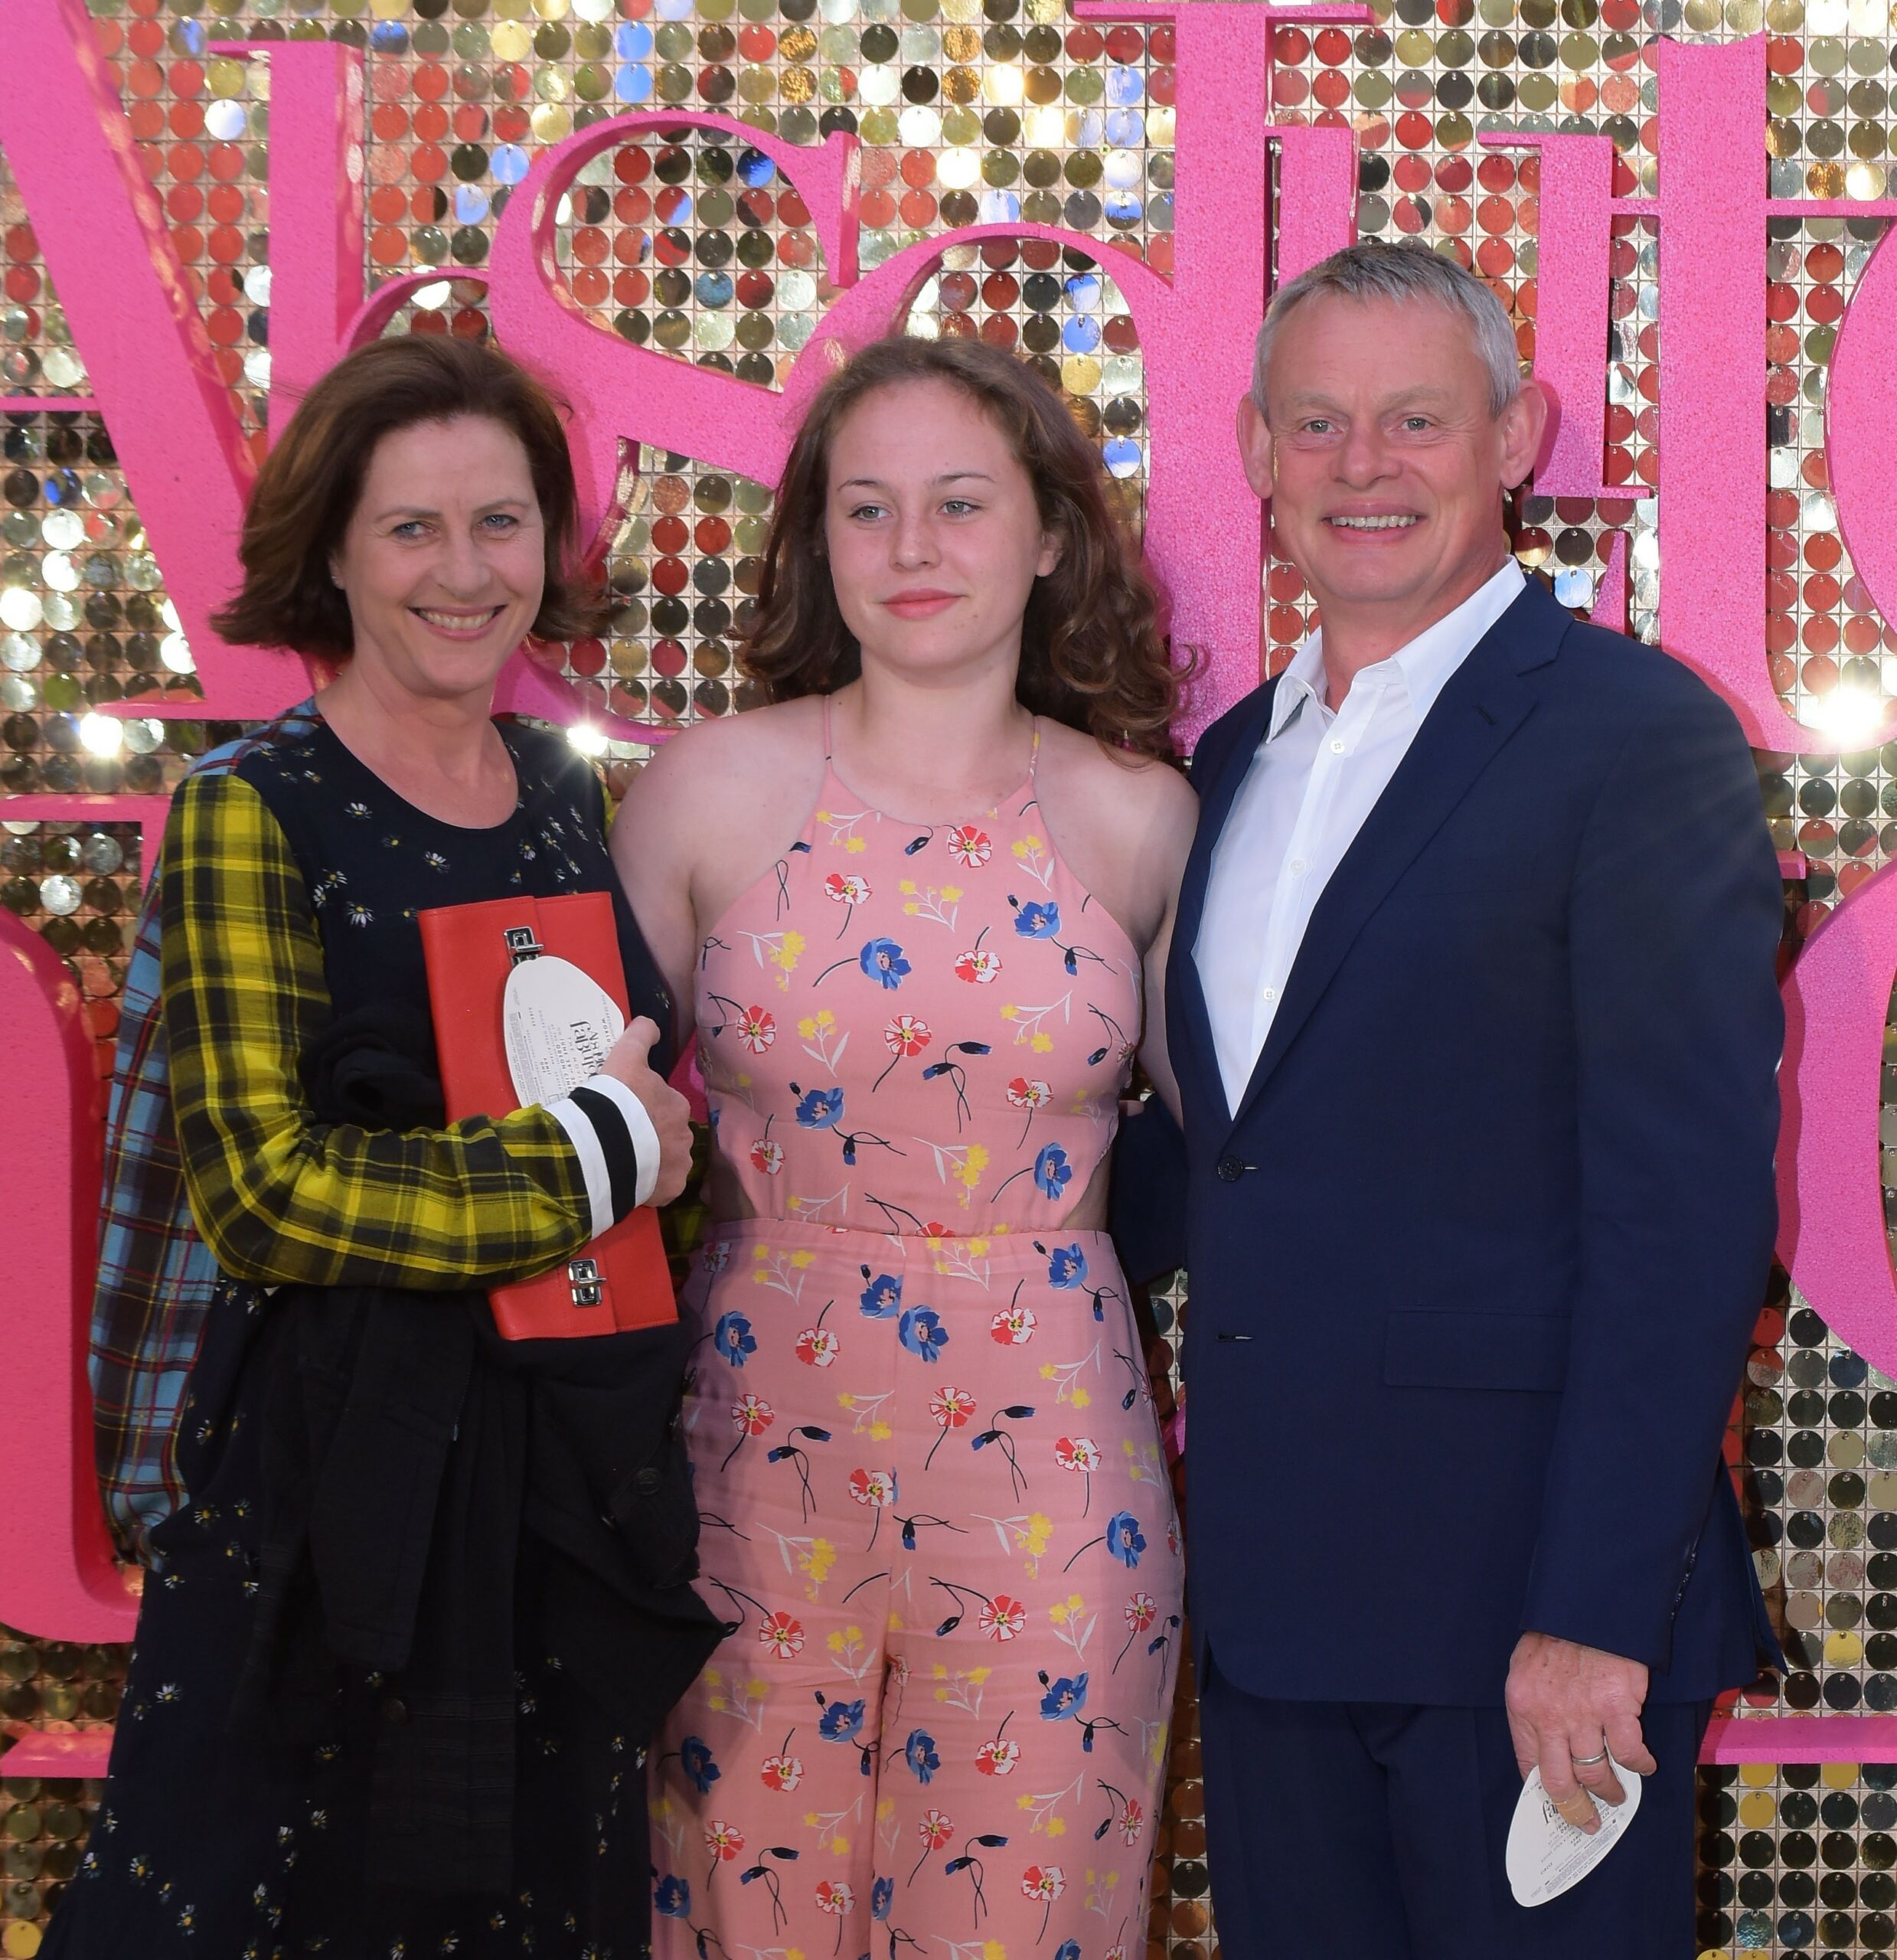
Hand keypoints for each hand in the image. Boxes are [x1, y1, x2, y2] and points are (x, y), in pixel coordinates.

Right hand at [599, 1016, 693, 1206]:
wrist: (603, 1145)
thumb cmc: (615, 1099)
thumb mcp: (625, 1057)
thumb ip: (640, 1036)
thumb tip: (652, 1023)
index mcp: (676, 1104)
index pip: (664, 1105)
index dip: (645, 1108)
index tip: (626, 1113)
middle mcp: (684, 1134)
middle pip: (667, 1133)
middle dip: (651, 1135)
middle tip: (623, 1138)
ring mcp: (679, 1163)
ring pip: (667, 1160)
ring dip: (652, 1160)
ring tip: (626, 1162)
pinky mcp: (670, 1189)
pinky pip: (662, 1187)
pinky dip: (651, 1185)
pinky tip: (631, 1182)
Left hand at [1505, 1632, 1654, 1834]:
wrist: (1586, 1608)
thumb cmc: (1555, 1636)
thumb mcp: (1526, 1669)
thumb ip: (1533, 1708)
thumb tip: (1543, 1748)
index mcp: (1523, 1707)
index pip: (1527, 1765)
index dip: (1544, 1792)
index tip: (1556, 1806)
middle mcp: (1549, 1717)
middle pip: (1560, 1782)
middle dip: (1575, 1810)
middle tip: (1587, 1822)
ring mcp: (1583, 1715)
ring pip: (1595, 1774)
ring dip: (1610, 1792)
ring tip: (1617, 1797)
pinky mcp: (1617, 1709)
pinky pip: (1630, 1754)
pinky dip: (1640, 1766)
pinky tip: (1644, 1767)